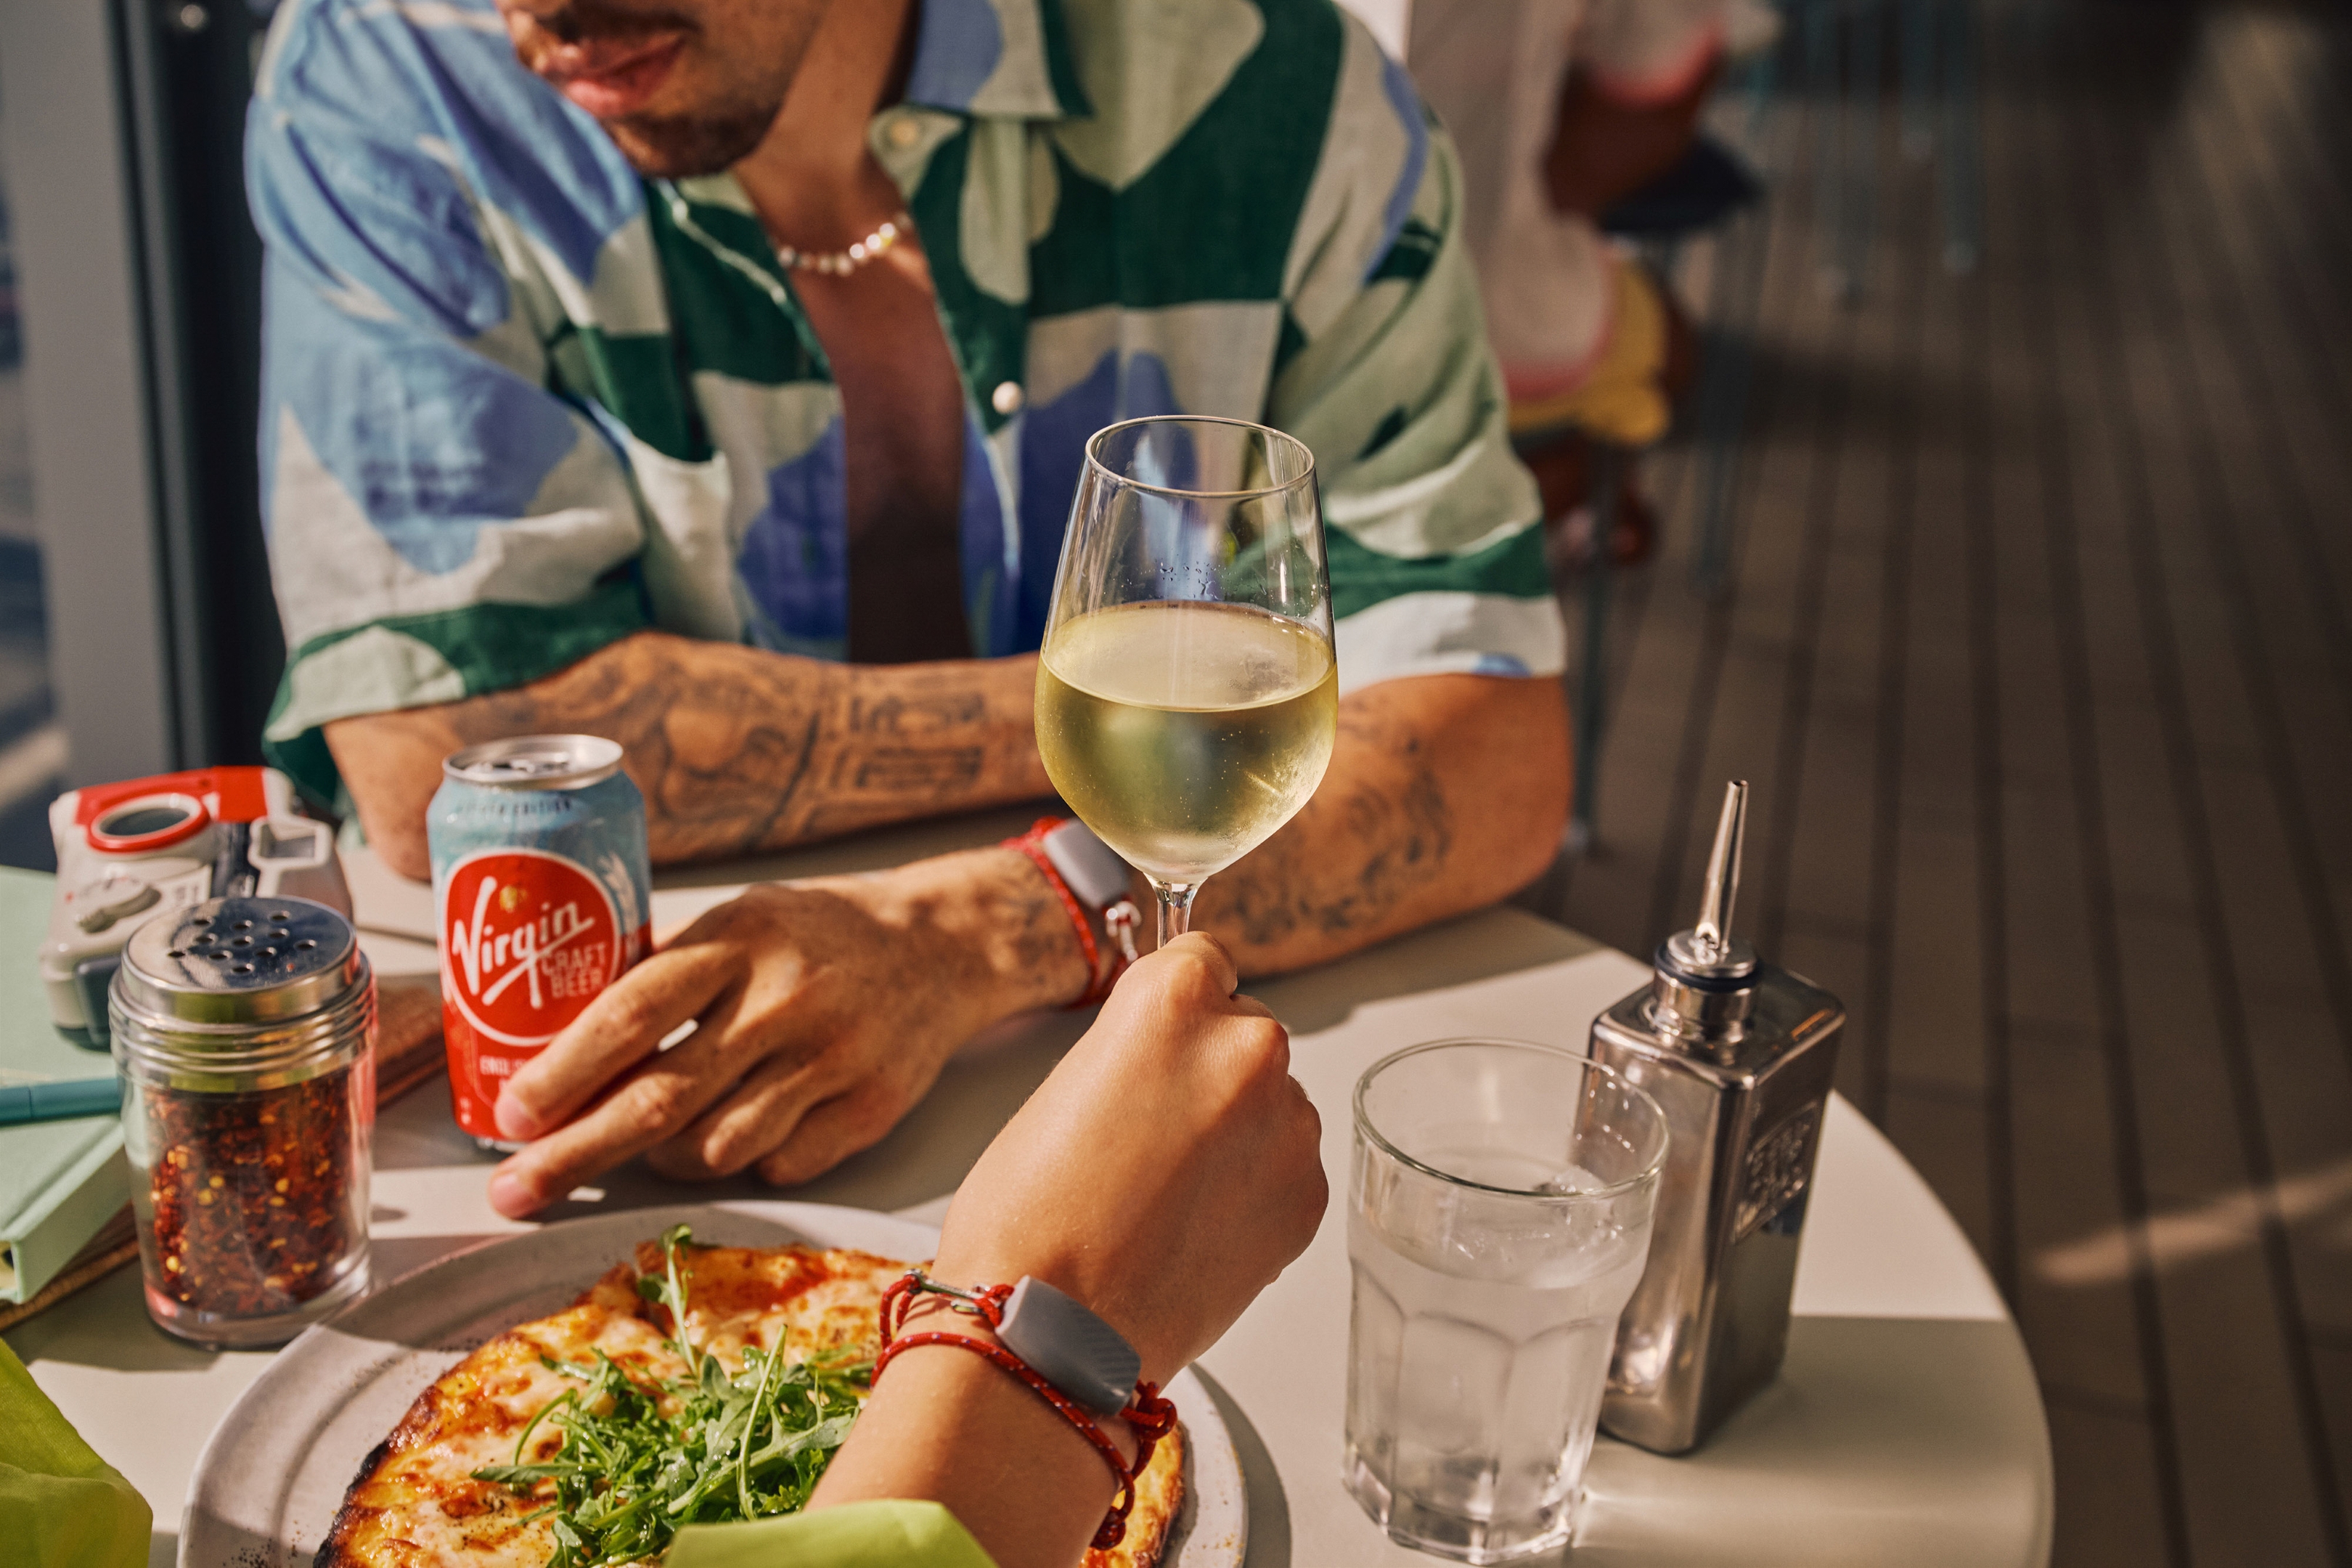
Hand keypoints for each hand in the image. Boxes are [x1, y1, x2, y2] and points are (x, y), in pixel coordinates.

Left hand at [483, 852, 1082, 1216]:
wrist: (943, 946)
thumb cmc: (818, 933)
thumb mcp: (741, 919)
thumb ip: (667, 970)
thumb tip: (552, 1033)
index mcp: (741, 939)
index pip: (634, 1012)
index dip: (565, 1070)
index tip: (511, 1115)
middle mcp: (786, 1002)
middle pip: (660, 1099)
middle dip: (574, 1153)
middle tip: (513, 1191)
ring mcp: (833, 1060)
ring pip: (712, 1148)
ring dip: (658, 1158)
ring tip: (641, 1145)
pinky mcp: (870, 1109)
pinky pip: (774, 1165)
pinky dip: (738, 1160)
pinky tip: (735, 1130)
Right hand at [927, 934, 1327, 1385]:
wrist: (1052, 1334)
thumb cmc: (1031, 1217)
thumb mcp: (1067, 1084)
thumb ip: (1138, 1050)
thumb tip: (1171, 1059)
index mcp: (1175, 999)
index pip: (1204, 959)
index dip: (1176, 1007)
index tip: (1158, 1043)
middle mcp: (1247, 1047)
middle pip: (1246, 1030)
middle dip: (1210, 1070)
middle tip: (1150, 1135)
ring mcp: (1288, 1124)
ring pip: (1272, 1103)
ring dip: (1238, 1132)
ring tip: (1166, 1196)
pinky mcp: (1310, 1196)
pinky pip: (1287, 1168)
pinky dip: (1254, 1191)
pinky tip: (1194, 1230)